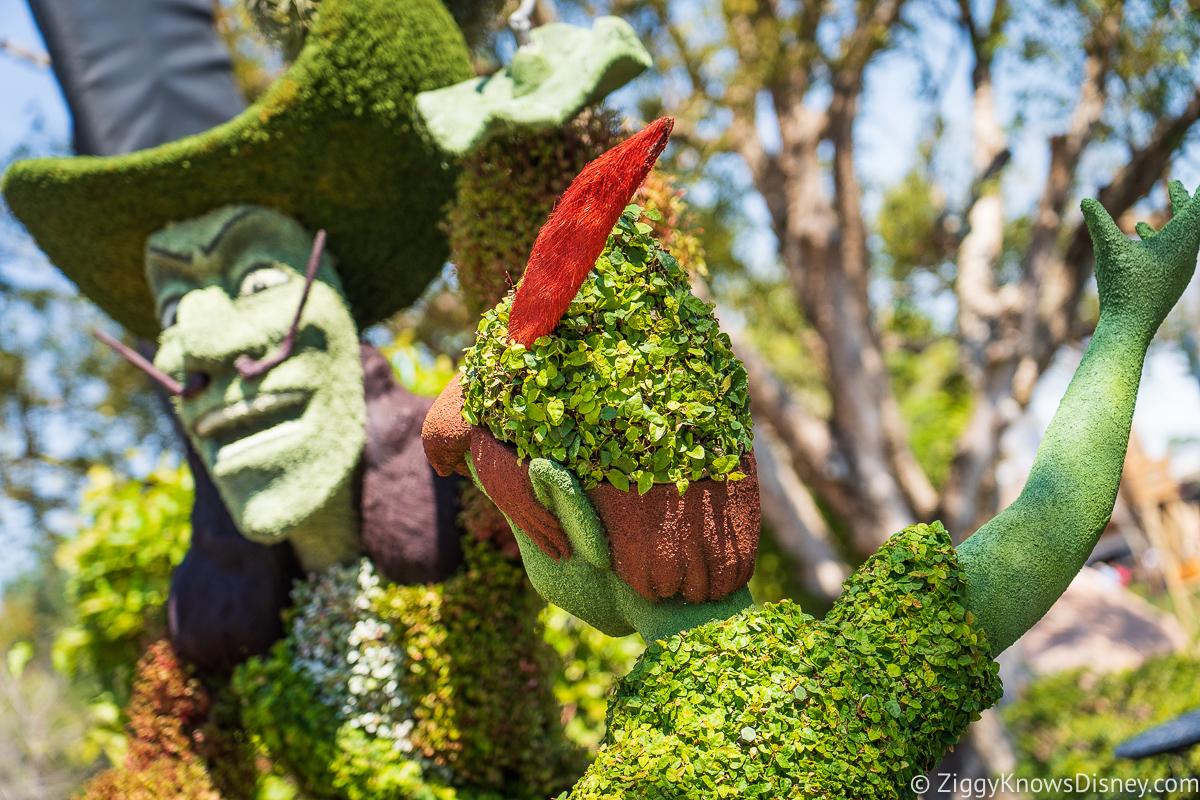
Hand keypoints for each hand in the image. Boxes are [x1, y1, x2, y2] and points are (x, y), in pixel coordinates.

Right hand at [1082, 181, 1199, 335]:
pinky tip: (1133, 248)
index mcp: (1180, 242)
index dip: (1193, 194)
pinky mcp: (1169, 282)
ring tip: (1146, 222)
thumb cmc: (1122, 288)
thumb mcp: (1108, 249)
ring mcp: (1179, 270)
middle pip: (1190, 222)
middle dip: (1182, 203)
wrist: (1130, 327)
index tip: (1193, 182)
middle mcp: (1186, 255)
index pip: (1195, 209)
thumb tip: (1086, 200)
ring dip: (1165, 225)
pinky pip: (1170, 255)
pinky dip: (1156, 243)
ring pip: (1179, 240)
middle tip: (1178, 186)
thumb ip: (1099, 223)